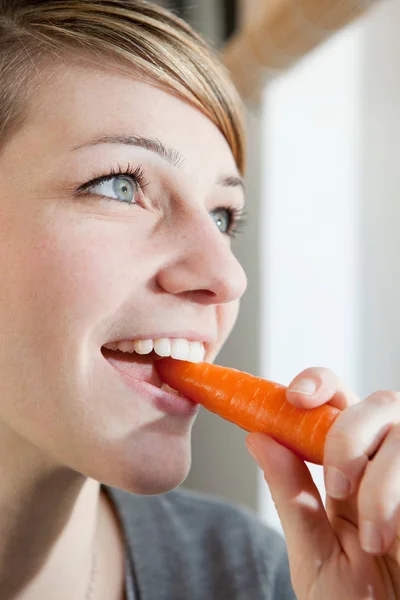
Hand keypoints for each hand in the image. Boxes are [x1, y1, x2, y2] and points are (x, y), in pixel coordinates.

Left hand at [245, 367, 399, 598]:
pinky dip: (399, 499)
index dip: (319, 384)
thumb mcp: (313, 551)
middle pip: (377, 403)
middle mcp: (384, 463)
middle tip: (337, 484)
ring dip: (381, 479)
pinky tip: (393, 540)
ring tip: (371, 534)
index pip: (335, 402)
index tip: (295, 397)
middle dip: (349, 435)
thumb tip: (257, 438)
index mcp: (347, 467)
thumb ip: (290, 494)